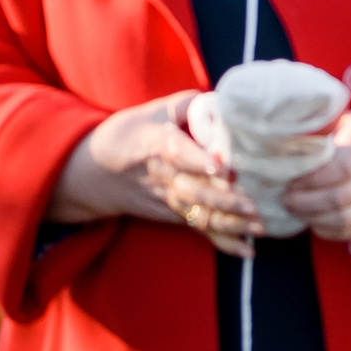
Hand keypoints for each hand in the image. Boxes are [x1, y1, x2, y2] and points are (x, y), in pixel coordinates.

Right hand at [50, 90, 260, 256]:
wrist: (92, 173)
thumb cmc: (123, 137)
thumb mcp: (148, 113)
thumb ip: (185, 105)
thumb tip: (220, 100)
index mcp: (155, 144)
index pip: (176, 151)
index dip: (198, 159)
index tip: (220, 165)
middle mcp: (163, 175)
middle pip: (194, 190)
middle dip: (224, 200)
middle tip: (252, 204)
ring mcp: (167, 198)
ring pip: (199, 214)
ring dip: (230, 223)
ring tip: (258, 227)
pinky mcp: (170, 214)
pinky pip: (198, 228)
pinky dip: (222, 241)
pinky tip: (246, 250)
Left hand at [280, 109, 350, 239]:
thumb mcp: (343, 123)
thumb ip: (317, 134)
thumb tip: (277, 141)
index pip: (338, 169)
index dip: (310, 178)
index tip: (289, 179)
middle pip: (337, 199)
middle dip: (303, 202)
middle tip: (284, 197)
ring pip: (342, 220)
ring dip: (311, 218)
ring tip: (294, 208)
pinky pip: (349, 232)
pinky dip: (326, 231)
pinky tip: (311, 220)